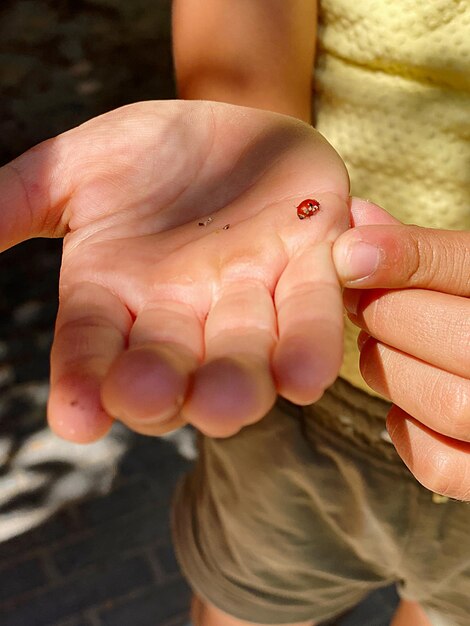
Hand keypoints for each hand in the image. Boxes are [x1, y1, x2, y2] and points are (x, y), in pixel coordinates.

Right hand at [1, 101, 349, 441]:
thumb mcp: (75, 168)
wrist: (229, 123)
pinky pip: (312, 311)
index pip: (91, 350)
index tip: (76, 419)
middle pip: (171, 366)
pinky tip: (308, 377)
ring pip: (246, 353)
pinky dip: (311, 343)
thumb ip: (18, 199)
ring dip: (239, 383)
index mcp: (119, 296)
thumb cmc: (149, 152)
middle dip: (163, 388)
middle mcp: (184, 311)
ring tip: (227, 403)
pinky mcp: (312, 264)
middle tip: (152, 397)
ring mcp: (251, 294)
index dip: (83, 384)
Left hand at [333, 200, 469, 499]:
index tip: (347, 251)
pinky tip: (403, 404)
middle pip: (460, 339)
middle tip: (364, 305)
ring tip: (380, 349)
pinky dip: (405, 432)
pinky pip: (439, 464)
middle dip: (391, 317)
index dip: (406, 257)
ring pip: (448, 402)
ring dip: (389, 370)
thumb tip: (355, 217)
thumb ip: (426, 251)